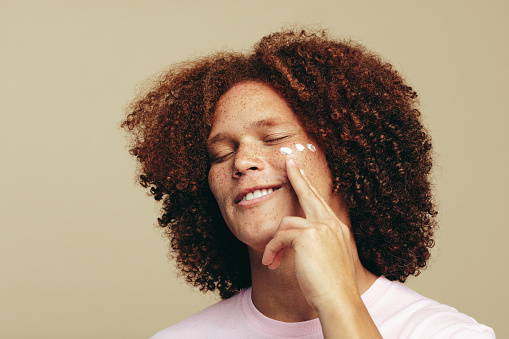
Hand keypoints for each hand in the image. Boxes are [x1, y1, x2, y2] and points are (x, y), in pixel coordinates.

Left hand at [261, 158, 359, 310]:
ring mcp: (320, 227)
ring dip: (274, 244)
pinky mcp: (307, 235)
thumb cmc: (332, 286)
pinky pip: (279, 237)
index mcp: (336, 228)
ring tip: (271, 261)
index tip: (301, 173)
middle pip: (310, 195)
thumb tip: (298, 240)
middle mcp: (331, 224)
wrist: (338, 299)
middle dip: (298, 178)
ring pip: (286, 225)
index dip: (309, 187)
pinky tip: (272, 263)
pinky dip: (271, 250)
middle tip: (289, 164)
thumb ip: (317, 245)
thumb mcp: (327, 260)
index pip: (320, 203)